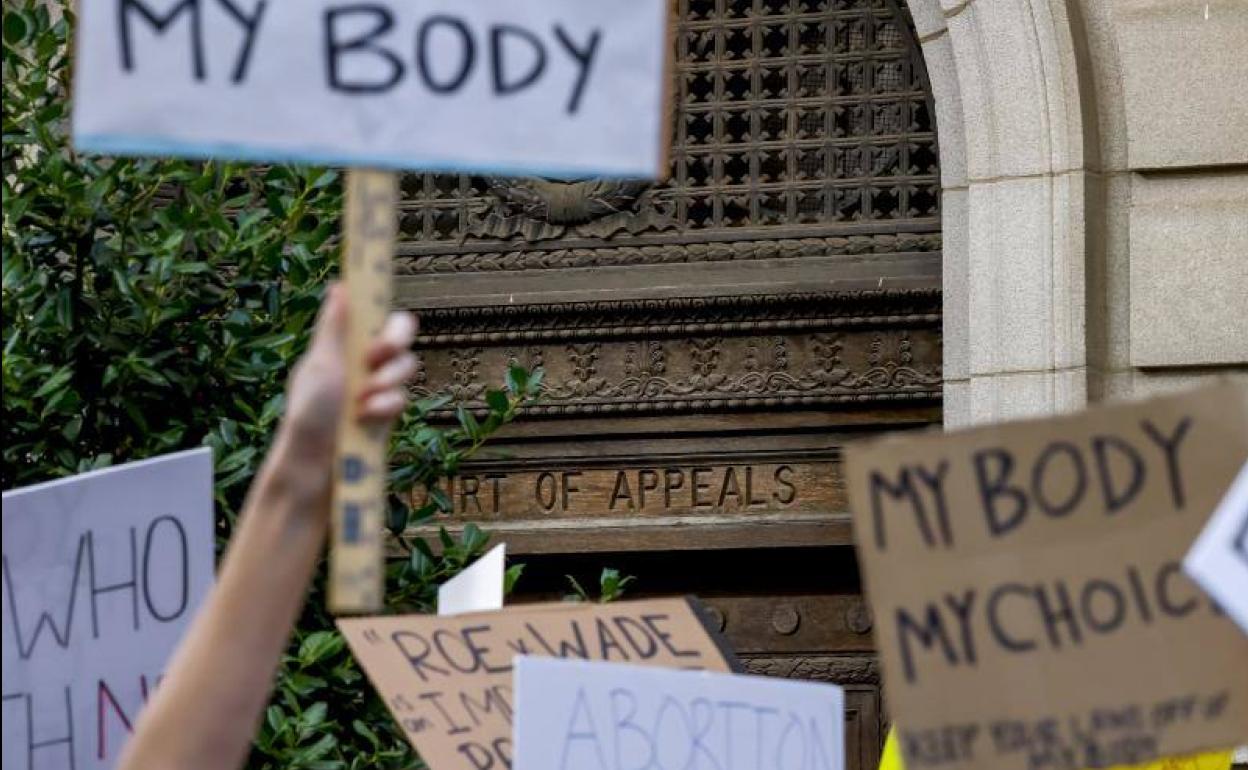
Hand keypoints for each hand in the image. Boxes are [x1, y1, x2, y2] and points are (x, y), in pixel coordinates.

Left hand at [282, 283, 417, 458]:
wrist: (314, 468)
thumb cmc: (308, 415)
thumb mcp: (320, 365)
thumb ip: (334, 327)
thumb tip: (340, 285)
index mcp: (343, 344)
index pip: (375, 314)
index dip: (382, 312)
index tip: (380, 320)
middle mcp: (363, 362)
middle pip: (400, 336)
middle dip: (394, 345)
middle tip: (376, 357)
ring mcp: (377, 388)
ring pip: (406, 367)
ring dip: (387, 380)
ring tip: (363, 400)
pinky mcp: (388, 414)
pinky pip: (402, 398)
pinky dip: (386, 405)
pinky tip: (367, 418)